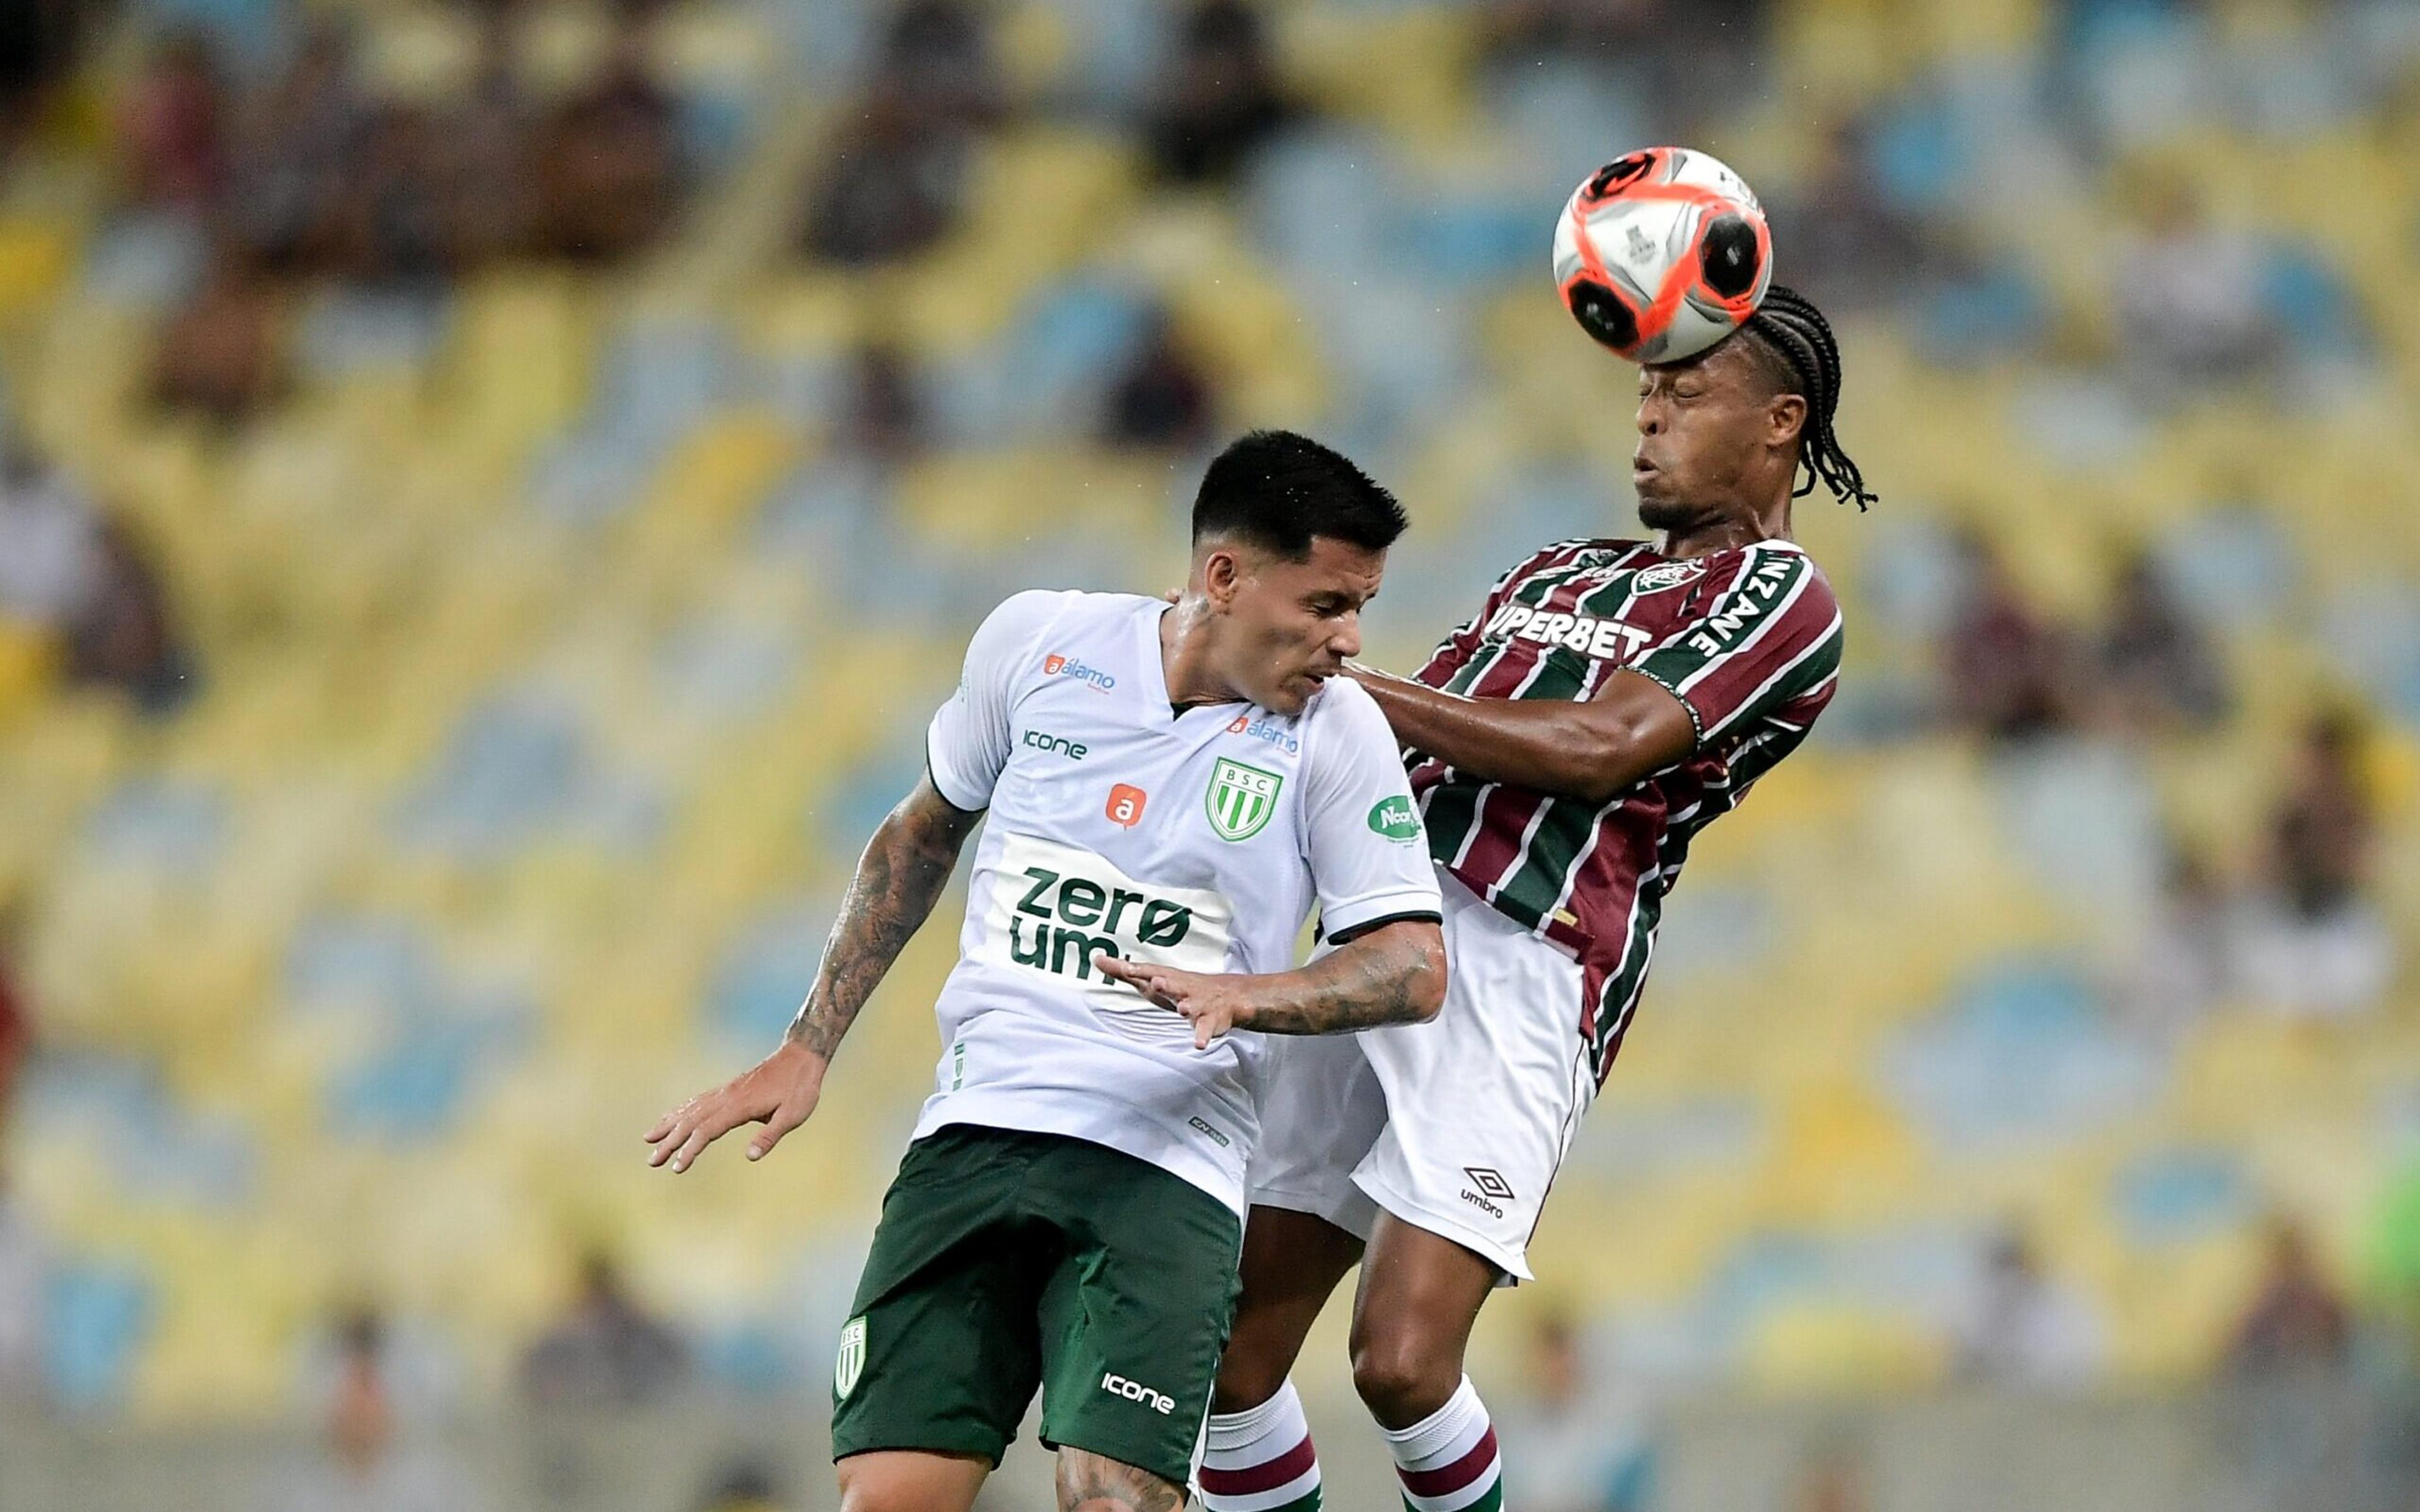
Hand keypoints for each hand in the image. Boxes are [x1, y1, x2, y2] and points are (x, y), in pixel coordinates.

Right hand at [644, 1040, 826, 1172]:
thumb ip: (770, 1135)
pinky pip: (698, 1101)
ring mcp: (725, 1092)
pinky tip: (672, 1118)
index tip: (676, 1167)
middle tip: (652, 1161)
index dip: (690, 1149)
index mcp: (740, 1106)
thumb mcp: (793, 1115)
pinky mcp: (728, 1090)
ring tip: (648, 1139)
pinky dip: (680, 1111)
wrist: (802, 1057)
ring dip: (669, 1125)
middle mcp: (727, 1098)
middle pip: (691, 1121)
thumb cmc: (800, 1088)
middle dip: (670, 1142)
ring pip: (690, 1110)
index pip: (707, 1130)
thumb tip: (750, 1156)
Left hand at [1096, 955, 1254, 1049]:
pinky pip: (1206, 1029)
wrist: (1227, 994)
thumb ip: (1125, 971)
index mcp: (1167, 977)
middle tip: (1157, 982)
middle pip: (1174, 985)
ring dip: (1188, 1006)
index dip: (1138, 971)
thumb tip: (1096, 959)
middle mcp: (1182, 988)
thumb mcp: (1153, 978)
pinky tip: (1198, 1044)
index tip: (1124, 968)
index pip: (1150, 972)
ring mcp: (1198, 1004)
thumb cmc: (1180, 986)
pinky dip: (1202, 1036)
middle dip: (1166, 984)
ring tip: (1184, 1009)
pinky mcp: (1210, 1020)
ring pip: (1193, 1005)